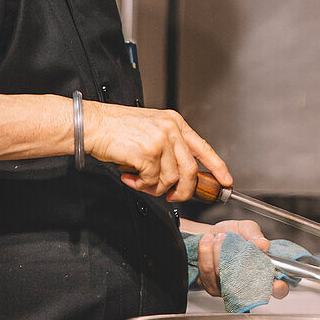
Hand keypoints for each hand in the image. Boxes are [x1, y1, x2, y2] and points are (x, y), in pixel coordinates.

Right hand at [83, 101, 231, 200]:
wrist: (93, 124)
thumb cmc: (116, 128)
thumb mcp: (151, 128)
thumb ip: (169, 146)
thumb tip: (180, 174)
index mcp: (174, 122)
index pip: (203, 147)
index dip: (217, 166)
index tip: (225, 180)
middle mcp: (171, 130)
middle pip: (190, 171)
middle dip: (183, 190)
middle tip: (171, 197)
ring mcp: (161, 141)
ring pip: (170, 179)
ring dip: (154, 187)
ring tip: (138, 180)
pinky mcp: (148, 154)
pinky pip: (152, 182)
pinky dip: (140, 185)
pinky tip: (130, 176)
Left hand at [193, 220, 289, 299]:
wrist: (210, 234)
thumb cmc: (232, 233)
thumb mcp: (247, 228)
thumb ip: (256, 235)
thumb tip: (263, 245)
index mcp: (263, 271)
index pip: (278, 289)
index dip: (279, 288)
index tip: (276, 282)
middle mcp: (247, 284)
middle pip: (249, 288)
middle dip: (239, 264)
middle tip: (237, 245)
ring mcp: (230, 288)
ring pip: (225, 276)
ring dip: (219, 252)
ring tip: (221, 237)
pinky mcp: (213, 287)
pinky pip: (208, 272)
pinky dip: (207, 253)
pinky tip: (208, 241)